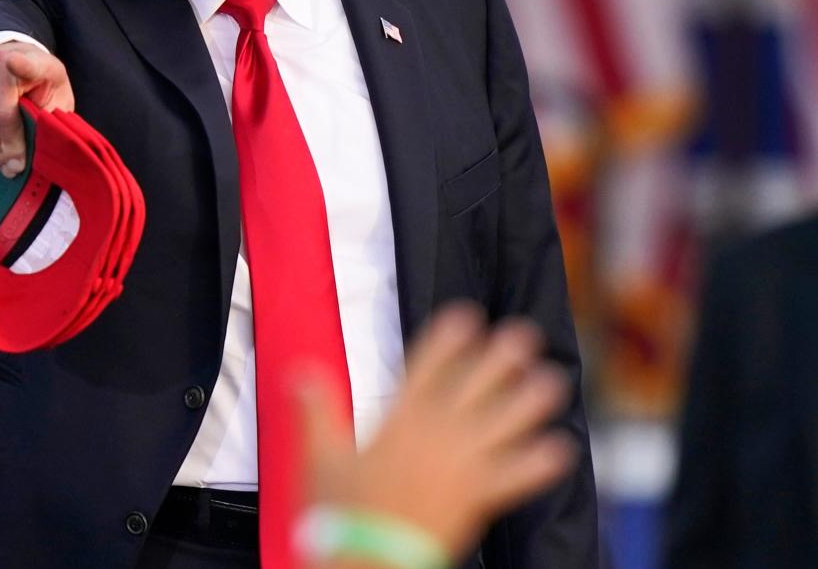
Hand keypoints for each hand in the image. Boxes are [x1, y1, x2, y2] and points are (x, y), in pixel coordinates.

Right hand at [0, 41, 74, 176]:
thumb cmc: (41, 82)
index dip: (20, 64)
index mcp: (32, 61)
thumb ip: (53, 115)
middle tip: (17, 169)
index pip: (25, 63)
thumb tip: (45, 151)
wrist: (11, 57)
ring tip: (7, 165)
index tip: (14, 62)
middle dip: (8, 147)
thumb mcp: (58, 93)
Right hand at [295, 303, 575, 559]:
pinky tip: (561, 450)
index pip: (426, 368)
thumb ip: (315, 409)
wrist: (370, 563)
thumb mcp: (320, 457)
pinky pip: (515, 477)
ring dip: (528, 401)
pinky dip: (538, 464)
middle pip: (474, 388)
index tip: (466, 315)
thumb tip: (298, 369)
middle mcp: (436, 436)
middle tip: (523, 335)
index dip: (447, 340)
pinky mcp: (478, 499)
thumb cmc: (342, 514)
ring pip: (503, 425)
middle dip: (499, 359)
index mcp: (400, 421)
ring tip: (552, 379)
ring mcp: (461, 467)